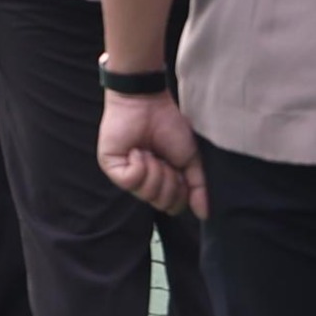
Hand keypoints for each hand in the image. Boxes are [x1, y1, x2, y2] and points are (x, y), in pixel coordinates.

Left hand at [97, 87, 206, 216]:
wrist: (148, 101)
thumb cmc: (169, 124)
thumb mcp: (191, 159)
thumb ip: (198, 188)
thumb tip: (204, 215)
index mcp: (162, 181)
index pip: (173, 206)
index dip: (181, 192)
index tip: (179, 169)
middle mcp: (143, 181)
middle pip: (161, 203)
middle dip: (169, 180)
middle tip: (164, 158)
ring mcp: (126, 174)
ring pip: (147, 194)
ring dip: (155, 170)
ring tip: (150, 151)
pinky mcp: (111, 166)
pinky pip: (129, 181)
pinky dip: (140, 166)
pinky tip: (137, 150)